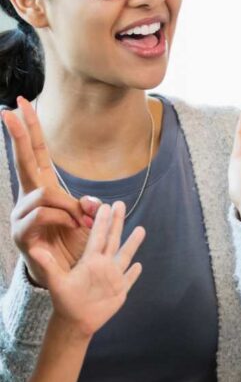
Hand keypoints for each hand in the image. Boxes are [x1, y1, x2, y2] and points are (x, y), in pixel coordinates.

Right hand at [3, 96, 101, 287]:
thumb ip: (88, 207)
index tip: (20, 104)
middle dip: (19, 136)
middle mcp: (29, 198)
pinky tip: (72, 227)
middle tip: (9, 111)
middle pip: (24, 161)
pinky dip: (63, 219)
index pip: (37, 153)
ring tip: (80, 223)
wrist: (68, 277)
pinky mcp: (22, 233)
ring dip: (67, 207)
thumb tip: (91, 203)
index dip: (31, 130)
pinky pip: (43, 214)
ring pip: (44, 194)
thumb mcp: (88, 222)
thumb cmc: (75, 245)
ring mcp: (22, 215)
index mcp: (44, 188)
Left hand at [30, 201, 144, 338]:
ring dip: (133, 243)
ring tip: (140, 228)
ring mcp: (113, 277)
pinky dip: (134, 273)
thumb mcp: (56, 281)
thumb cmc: (65, 301)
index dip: (101, 221)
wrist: (75, 321)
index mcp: (90, 260)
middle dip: (117, 222)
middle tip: (120, 204)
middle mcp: (103, 265)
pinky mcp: (119, 291)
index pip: (97, 236)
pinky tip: (140, 265)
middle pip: (113, 239)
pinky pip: (129, 279)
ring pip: (125, 256)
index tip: (104, 205)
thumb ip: (48, 264)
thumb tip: (34, 249)